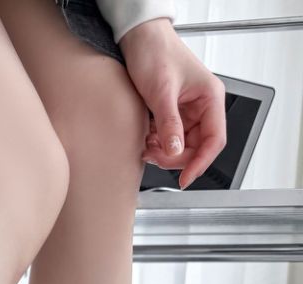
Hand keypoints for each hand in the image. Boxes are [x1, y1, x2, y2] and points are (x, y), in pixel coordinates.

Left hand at [119, 18, 226, 188]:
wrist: (137, 37)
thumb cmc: (155, 52)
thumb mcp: (161, 91)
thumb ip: (169, 124)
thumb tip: (175, 152)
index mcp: (210, 98)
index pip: (214, 140)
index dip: (200, 163)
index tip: (185, 178)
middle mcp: (202, 106)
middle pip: (197, 147)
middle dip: (175, 157)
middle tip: (154, 156)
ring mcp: (187, 111)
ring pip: (181, 146)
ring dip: (164, 152)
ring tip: (147, 145)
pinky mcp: (172, 113)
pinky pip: (169, 138)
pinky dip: (157, 144)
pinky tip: (146, 138)